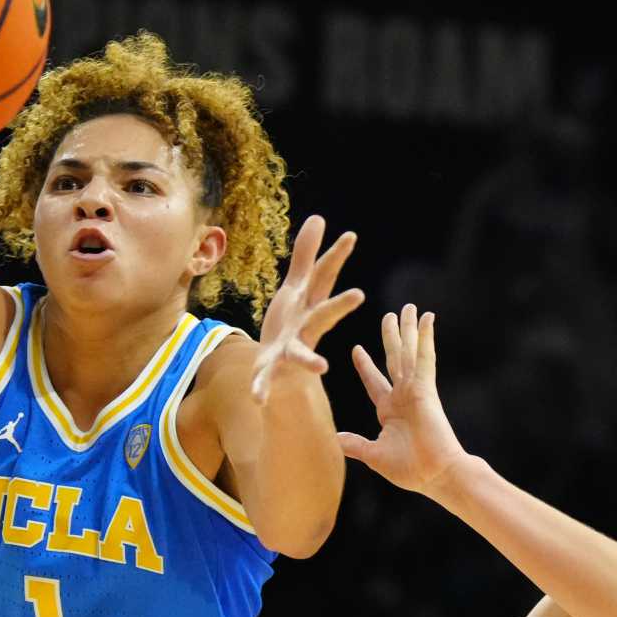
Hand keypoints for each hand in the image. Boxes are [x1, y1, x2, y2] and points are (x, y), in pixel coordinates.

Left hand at [251, 216, 364, 404]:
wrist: (282, 370)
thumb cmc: (291, 323)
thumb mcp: (296, 286)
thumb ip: (305, 254)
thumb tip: (318, 217)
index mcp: (310, 306)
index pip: (324, 278)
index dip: (335, 256)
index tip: (350, 235)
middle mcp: (306, 328)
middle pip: (324, 314)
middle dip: (338, 306)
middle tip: (358, 295)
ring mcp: (291, 351)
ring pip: (302, 354)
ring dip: (310, 360)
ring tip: (322, 368)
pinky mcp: (271, 370)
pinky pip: (266, 380)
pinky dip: (262, 388)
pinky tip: (257, 399)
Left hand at [338, 303, 468, 495]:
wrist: (436, 475)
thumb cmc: (411, 470)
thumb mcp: (375, 455)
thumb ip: (356, 444)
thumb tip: (336, 439)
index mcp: (390, 410)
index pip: (374, 381)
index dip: (365, 366)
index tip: (357, 349)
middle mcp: (403, 396)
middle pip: (395, 359)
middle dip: (392, 337)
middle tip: (389, 315)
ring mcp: (415, 390)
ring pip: (409, 352)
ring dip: (408, 329)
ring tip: (408, 307)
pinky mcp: (426, 389)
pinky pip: (425, 358)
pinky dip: (426, 338)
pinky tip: (427, 319)